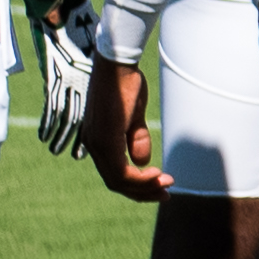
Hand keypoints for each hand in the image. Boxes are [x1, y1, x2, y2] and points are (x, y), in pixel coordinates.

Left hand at [73, 47, 165, 202]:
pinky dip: (139, 178)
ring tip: (165, 186)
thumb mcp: (134, 116)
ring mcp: (97, 144)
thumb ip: (135, 138)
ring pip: (118, 180)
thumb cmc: (125, 84)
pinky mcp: (105, 140)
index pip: (115, 173)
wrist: (116, 65)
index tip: (161, 180)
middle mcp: (93, 145)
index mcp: (98, 140)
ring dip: (143, 187)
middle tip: (165, 194)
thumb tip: (140, 162)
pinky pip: (120, 171)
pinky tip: (156, 175)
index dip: (138, 183)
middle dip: (142, 191)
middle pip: (116, 181)